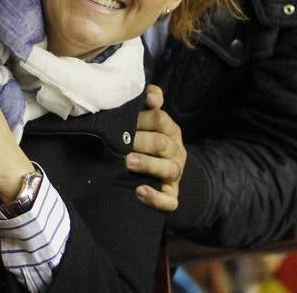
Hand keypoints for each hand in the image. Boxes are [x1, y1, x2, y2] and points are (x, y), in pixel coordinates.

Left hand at [127, 84, 185, 211]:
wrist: (159, 174)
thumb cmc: (146, 139)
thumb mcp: (148, 119)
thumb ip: (148, 100)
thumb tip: (151, 96)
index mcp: (170, 130)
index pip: (160, 119)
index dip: (142, 118)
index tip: (123, 120)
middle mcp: (176, 151)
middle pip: (163, 144)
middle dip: (141, 142)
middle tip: (121, 144)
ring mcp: (175, 174)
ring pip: (169, 169)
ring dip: (147, 165)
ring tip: (127, 162)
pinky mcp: (172, 195)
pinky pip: (170, 201)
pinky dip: (156, 198)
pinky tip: (139, 191)